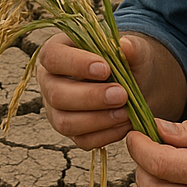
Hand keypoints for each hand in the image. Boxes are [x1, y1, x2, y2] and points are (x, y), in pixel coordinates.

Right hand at [37, 31, 186, 149]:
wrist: (136, 82)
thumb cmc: (126, 58)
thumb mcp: (133, 48)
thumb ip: (131, 46)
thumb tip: (125, 46)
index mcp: (56, 52)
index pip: (52, 57)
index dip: (76, 64)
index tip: (105, 69)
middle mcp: (50, 81)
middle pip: (57, 94)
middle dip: (90, 97)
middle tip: (121, 95)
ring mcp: (56, 109)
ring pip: (65, 122)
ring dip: (98, 120)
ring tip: (126, 113)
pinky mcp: (71, 130)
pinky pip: (81, 140)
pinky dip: (105, 135)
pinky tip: (125, 124)